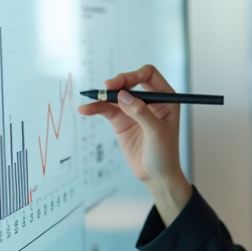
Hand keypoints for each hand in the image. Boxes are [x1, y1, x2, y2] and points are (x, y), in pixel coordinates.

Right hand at [77, 65, 191, 223]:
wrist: (156, 176)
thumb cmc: (165, 154)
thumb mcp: (157, 132)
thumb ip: (141, 113)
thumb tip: (123, 96)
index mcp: (165, 98)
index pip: (149, 75)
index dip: (134, 75)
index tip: (121, 84)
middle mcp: (149, 100)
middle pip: (129, 82)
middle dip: (117, 83)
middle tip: (106, 88)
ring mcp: (133, 110)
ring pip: (116, 95)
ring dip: (103, 95)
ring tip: (90, 98)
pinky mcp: (121, 121)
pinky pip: (106, 109)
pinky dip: (96, 108)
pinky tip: (86, 109)